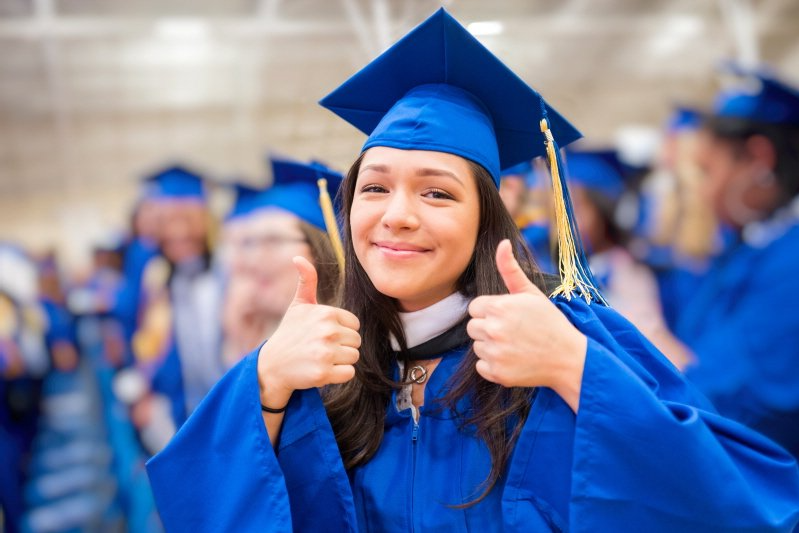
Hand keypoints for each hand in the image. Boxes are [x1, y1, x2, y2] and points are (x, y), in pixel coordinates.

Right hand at [257, 256, 359, 409]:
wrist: (272, 365)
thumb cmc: (289, 333)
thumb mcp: (298, 306)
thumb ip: (306, 281)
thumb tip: (298, 257)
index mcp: (326, 313)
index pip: (354, 324)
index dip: (341, 331)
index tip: (323, 335)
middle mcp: (327, 331)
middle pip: (356, 341)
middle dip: (342, 346)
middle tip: (320, 348)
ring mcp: (325, 353)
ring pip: (354, 357)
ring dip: (340, 361)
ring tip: (320, 359)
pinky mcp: (323, 373)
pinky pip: (349, 373)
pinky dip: (338, 375)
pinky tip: (321, 370)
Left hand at [467, 240, 586, 410]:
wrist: (569, 358)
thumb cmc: (550, 323)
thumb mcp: (531, 293)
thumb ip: (511, 269)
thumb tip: (502, 243)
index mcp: (498, 307)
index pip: (475, 308)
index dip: (491, 311)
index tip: (509, 316)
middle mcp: (493, 329)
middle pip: (473, 327)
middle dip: (488, 327)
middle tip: (513, 331)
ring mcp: (494, 353)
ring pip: (477, 346)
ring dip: (491, 346)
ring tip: (515, 345)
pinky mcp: (496, 373)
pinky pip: (482, 366)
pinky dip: (493, 365)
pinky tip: (513, 359)